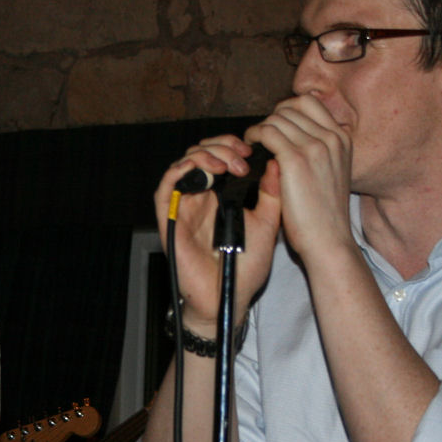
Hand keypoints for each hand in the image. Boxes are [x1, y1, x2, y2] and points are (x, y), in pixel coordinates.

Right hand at [153, 134, 281, 331]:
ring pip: (183, 164)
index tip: (250, 151)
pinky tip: (205, 172)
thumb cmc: (245, 266)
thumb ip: (271, 195)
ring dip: (204, 155)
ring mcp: (184, 207)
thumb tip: (276, 164)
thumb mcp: (267, 223)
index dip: (231, 145)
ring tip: (227, 165)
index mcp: (221, 195)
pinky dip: (181, 172)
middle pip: (200, 154)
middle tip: (240, 157)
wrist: (229, 296)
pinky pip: (165, 188)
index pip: (218, 156)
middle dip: (220, 146)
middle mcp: (201, 197)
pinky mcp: (170, 220)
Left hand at [244, 94, 354, 264]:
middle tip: (260, 136)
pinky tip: (249, 149)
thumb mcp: (331, 173)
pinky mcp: (296, 159)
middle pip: (291, 107)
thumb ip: (318, 151)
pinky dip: (254, 136)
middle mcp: (331, 137)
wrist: (329, 240)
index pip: (310, 103)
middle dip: (271, 118)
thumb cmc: (325, 215)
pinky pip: (267, 132)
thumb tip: (292, 136)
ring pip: (277, 118)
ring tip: (252, 144)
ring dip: (260, 128)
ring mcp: (315, 146)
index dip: (286, 110)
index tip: (274, 126)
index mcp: (342, 139)